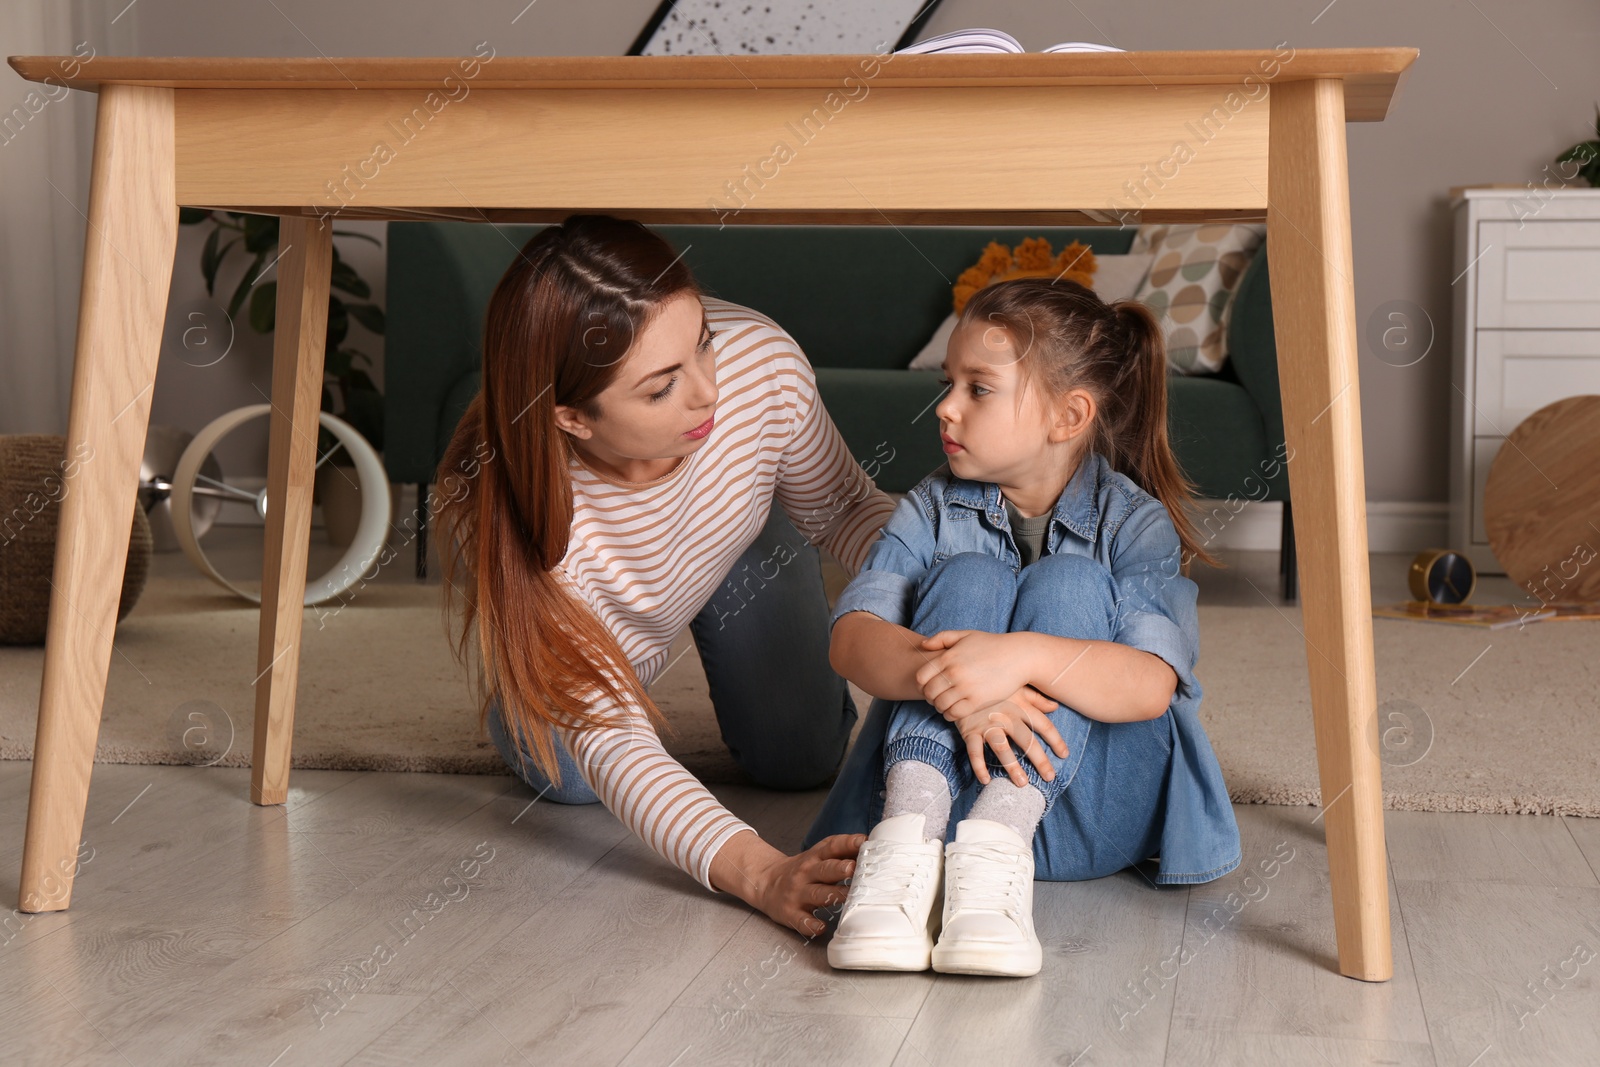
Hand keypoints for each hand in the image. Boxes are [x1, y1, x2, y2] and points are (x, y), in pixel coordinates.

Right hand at [742, 833, 864, 935]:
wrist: (766, 883)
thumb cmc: (802, 871)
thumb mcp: (817, 856)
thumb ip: (841, 851)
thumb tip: (871, 845)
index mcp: (815, 857)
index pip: (831, 846)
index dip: (847, 843)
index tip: (863, 842)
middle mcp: (806, 873)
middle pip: (824, 870)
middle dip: (840, 868)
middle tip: (854, 868)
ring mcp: (798, 893)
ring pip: (818, 894)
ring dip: (833, 895)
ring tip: (849, 896)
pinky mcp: (790, 913)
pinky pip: (802, 920)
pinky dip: (811, 925)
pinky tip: (821, 927)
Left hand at [915, 630, 1031, 718]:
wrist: (1018, 656)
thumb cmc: (991, 645)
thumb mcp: (966, 635)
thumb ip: (942, 638)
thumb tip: (923, 646)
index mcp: (948, 657)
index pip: (921, 677)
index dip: (922, 685)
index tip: (928, 687)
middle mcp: (954, 673)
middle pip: (929, 693)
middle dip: (930, 697)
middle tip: (937, 698)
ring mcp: (966, 688)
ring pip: (940, 705)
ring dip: (940, 707)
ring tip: (946, 705)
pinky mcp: (978, 701)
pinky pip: (955, 713)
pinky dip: (950, 715)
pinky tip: (955, 710)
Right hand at [949, 687, 1068, 787]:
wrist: (960, 677)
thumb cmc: (992, 684)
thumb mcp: (1015, 686)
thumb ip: (1036, 698)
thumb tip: (1055, 706)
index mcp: (1020, 706)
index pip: (1043, 725)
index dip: (1055, 740)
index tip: (1064, 755)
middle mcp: (1006, 716)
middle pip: (1027, 740)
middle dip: (1040, 760)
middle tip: (1050, 777)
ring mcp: (987, 724)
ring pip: (1002, 748)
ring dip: (1012, 766)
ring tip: (1022, 783)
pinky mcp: (969, 730)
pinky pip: (974, 751)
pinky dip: (978, 766)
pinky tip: (985, 780)